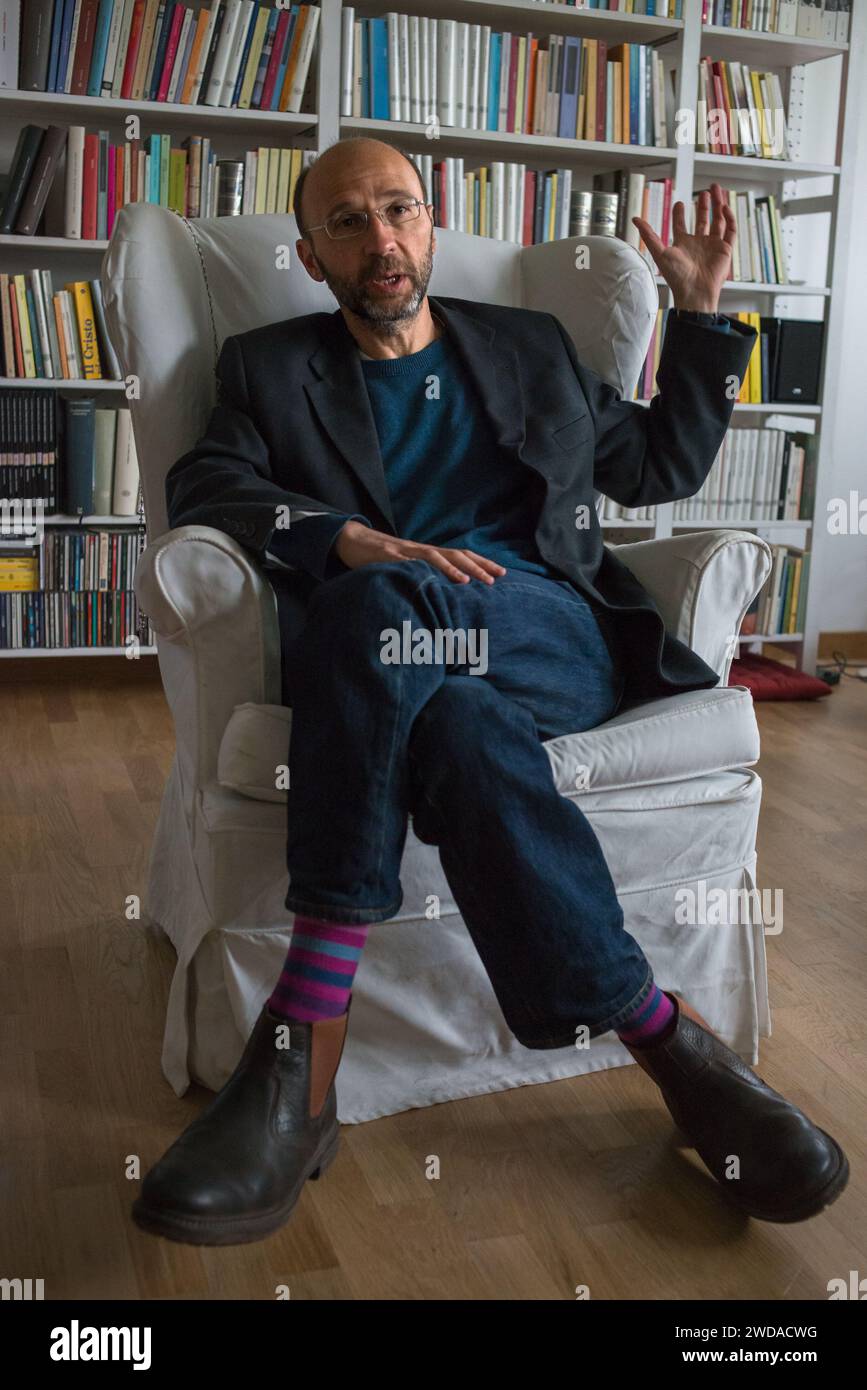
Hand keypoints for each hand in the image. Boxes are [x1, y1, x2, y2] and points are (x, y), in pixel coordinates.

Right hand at [335, 520, 506, 583]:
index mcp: (430, 554)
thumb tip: (448, 596)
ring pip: (434, 557)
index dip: (482, 563)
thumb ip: (427, 578)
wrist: (354, 541)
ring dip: (451, 568)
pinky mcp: (388, 556)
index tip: (502, 573)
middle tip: (494, 579)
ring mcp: (406, 551)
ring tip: (467, 580)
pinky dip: (418, 570)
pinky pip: (405, 563)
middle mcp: (422, 550)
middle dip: (476, 566)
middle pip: (455, 555)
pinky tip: (427, 578)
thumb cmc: (384, 559)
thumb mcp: (409, 568)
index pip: (462, 556)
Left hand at [632, 182, 734, 313]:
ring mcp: (712, 245)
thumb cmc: (677, 276)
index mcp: (683, 244)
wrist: (695, 291)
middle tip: (705, 191)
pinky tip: (724, 206)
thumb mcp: (660, 252)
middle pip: (702, 220)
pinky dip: (729, 218)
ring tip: (716, 190)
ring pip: (718, 221)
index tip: (679, 203)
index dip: (679, 213)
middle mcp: (698, 244)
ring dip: (718, 205)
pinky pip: (730, 231)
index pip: (680, 225)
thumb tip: (634, 219)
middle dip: (704, 205)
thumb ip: (649, 235)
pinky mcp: (725, 249)